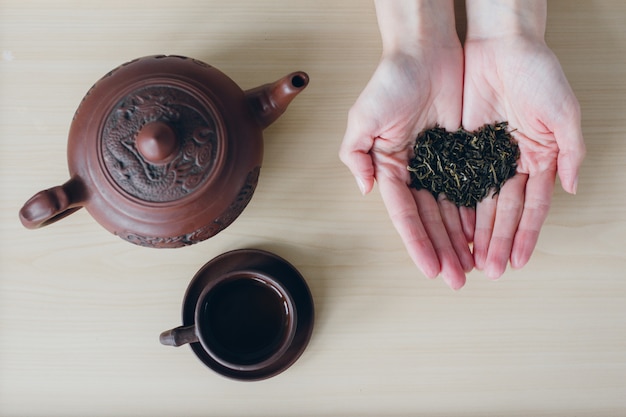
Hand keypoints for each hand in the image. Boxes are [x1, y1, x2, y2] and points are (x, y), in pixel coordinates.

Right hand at [339, 1, 472, 288]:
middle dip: (444, 250)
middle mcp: (416, 172)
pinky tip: (486, 235)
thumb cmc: (391, 81)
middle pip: (432, 220)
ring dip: (462, 240)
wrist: (426, 51)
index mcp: (391, 169)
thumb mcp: (362, 118)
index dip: (418, 243)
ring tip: (475, 266)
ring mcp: (442, 164)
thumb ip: (355, 155)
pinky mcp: (464, 153)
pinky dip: (478, 212)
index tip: (432, 269)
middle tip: (458, 279)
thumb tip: (366, 190)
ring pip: (454, 210)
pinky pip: (473, 187)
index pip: (406, 214)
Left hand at [462, 1, 585, 278]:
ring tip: (466, 259)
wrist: (501, 44)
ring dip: (473, 233)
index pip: (530, 206)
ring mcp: (483, 157)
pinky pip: (454, 181)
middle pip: (502, 211)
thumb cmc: (538, 73)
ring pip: (477, 202)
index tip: (516, 262)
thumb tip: (572, 189)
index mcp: (538, 159)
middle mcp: (510, 163)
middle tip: (486, 270)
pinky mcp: (459, 147)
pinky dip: (453, 206)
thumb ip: (570, 151)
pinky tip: (450, 229)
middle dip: (495, 241)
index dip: (524, 235)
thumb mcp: (563, 112)